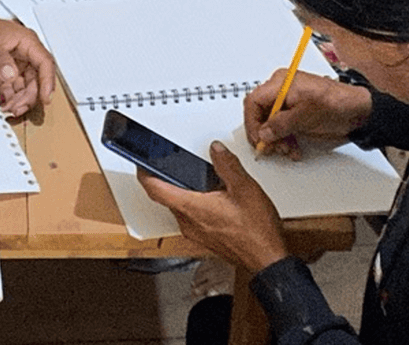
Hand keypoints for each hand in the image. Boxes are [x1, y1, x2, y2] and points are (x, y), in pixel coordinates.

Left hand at [0, 6, 55, 115]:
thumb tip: (11, 74)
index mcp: (25, 41)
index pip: (44, 63)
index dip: (48, 81)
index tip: (45, 97)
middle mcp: (22, 55)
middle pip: (36, 80)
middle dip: (30, 96)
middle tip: (19, 107)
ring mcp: (12, 67)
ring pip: (25, 89)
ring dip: (20, 101)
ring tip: (9, 108)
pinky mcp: (2, 76)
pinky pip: (12, 92)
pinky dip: (10, 101)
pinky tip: (4, 105)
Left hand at [137, 141, 288, 273]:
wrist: (267, 260)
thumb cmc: (257, 232)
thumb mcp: (245, 188)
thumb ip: (227, 165)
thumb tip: (216, 150)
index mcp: (193, 208)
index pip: (156, 190)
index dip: (145, 174)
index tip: (141, 164)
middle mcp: (189, 223)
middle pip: (167, 198)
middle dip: (168, 180)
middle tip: (170, 164)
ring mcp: (196, 233)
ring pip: (180, 208)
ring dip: (184, 193)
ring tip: (198, 179)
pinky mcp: (204, 239)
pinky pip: (191, 218)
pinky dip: (195, 205)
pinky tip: (212, 198)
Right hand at [243, 70, 372, 158]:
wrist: (359, 112)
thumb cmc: (337, 104)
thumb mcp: (305, 115)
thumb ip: (281, 124)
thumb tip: (263, 133)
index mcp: (281, 83)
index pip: (254, 101)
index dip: (252, 122)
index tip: (258, 139)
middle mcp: (282, 91)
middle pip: (260, 114)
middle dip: (265, 133)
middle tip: (272, 148)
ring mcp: (288, 103)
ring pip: (270, 124)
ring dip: (276, 140)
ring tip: (287, 149)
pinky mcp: (295, 114)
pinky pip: (281, 128)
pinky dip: (285, 139)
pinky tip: (293, 148)